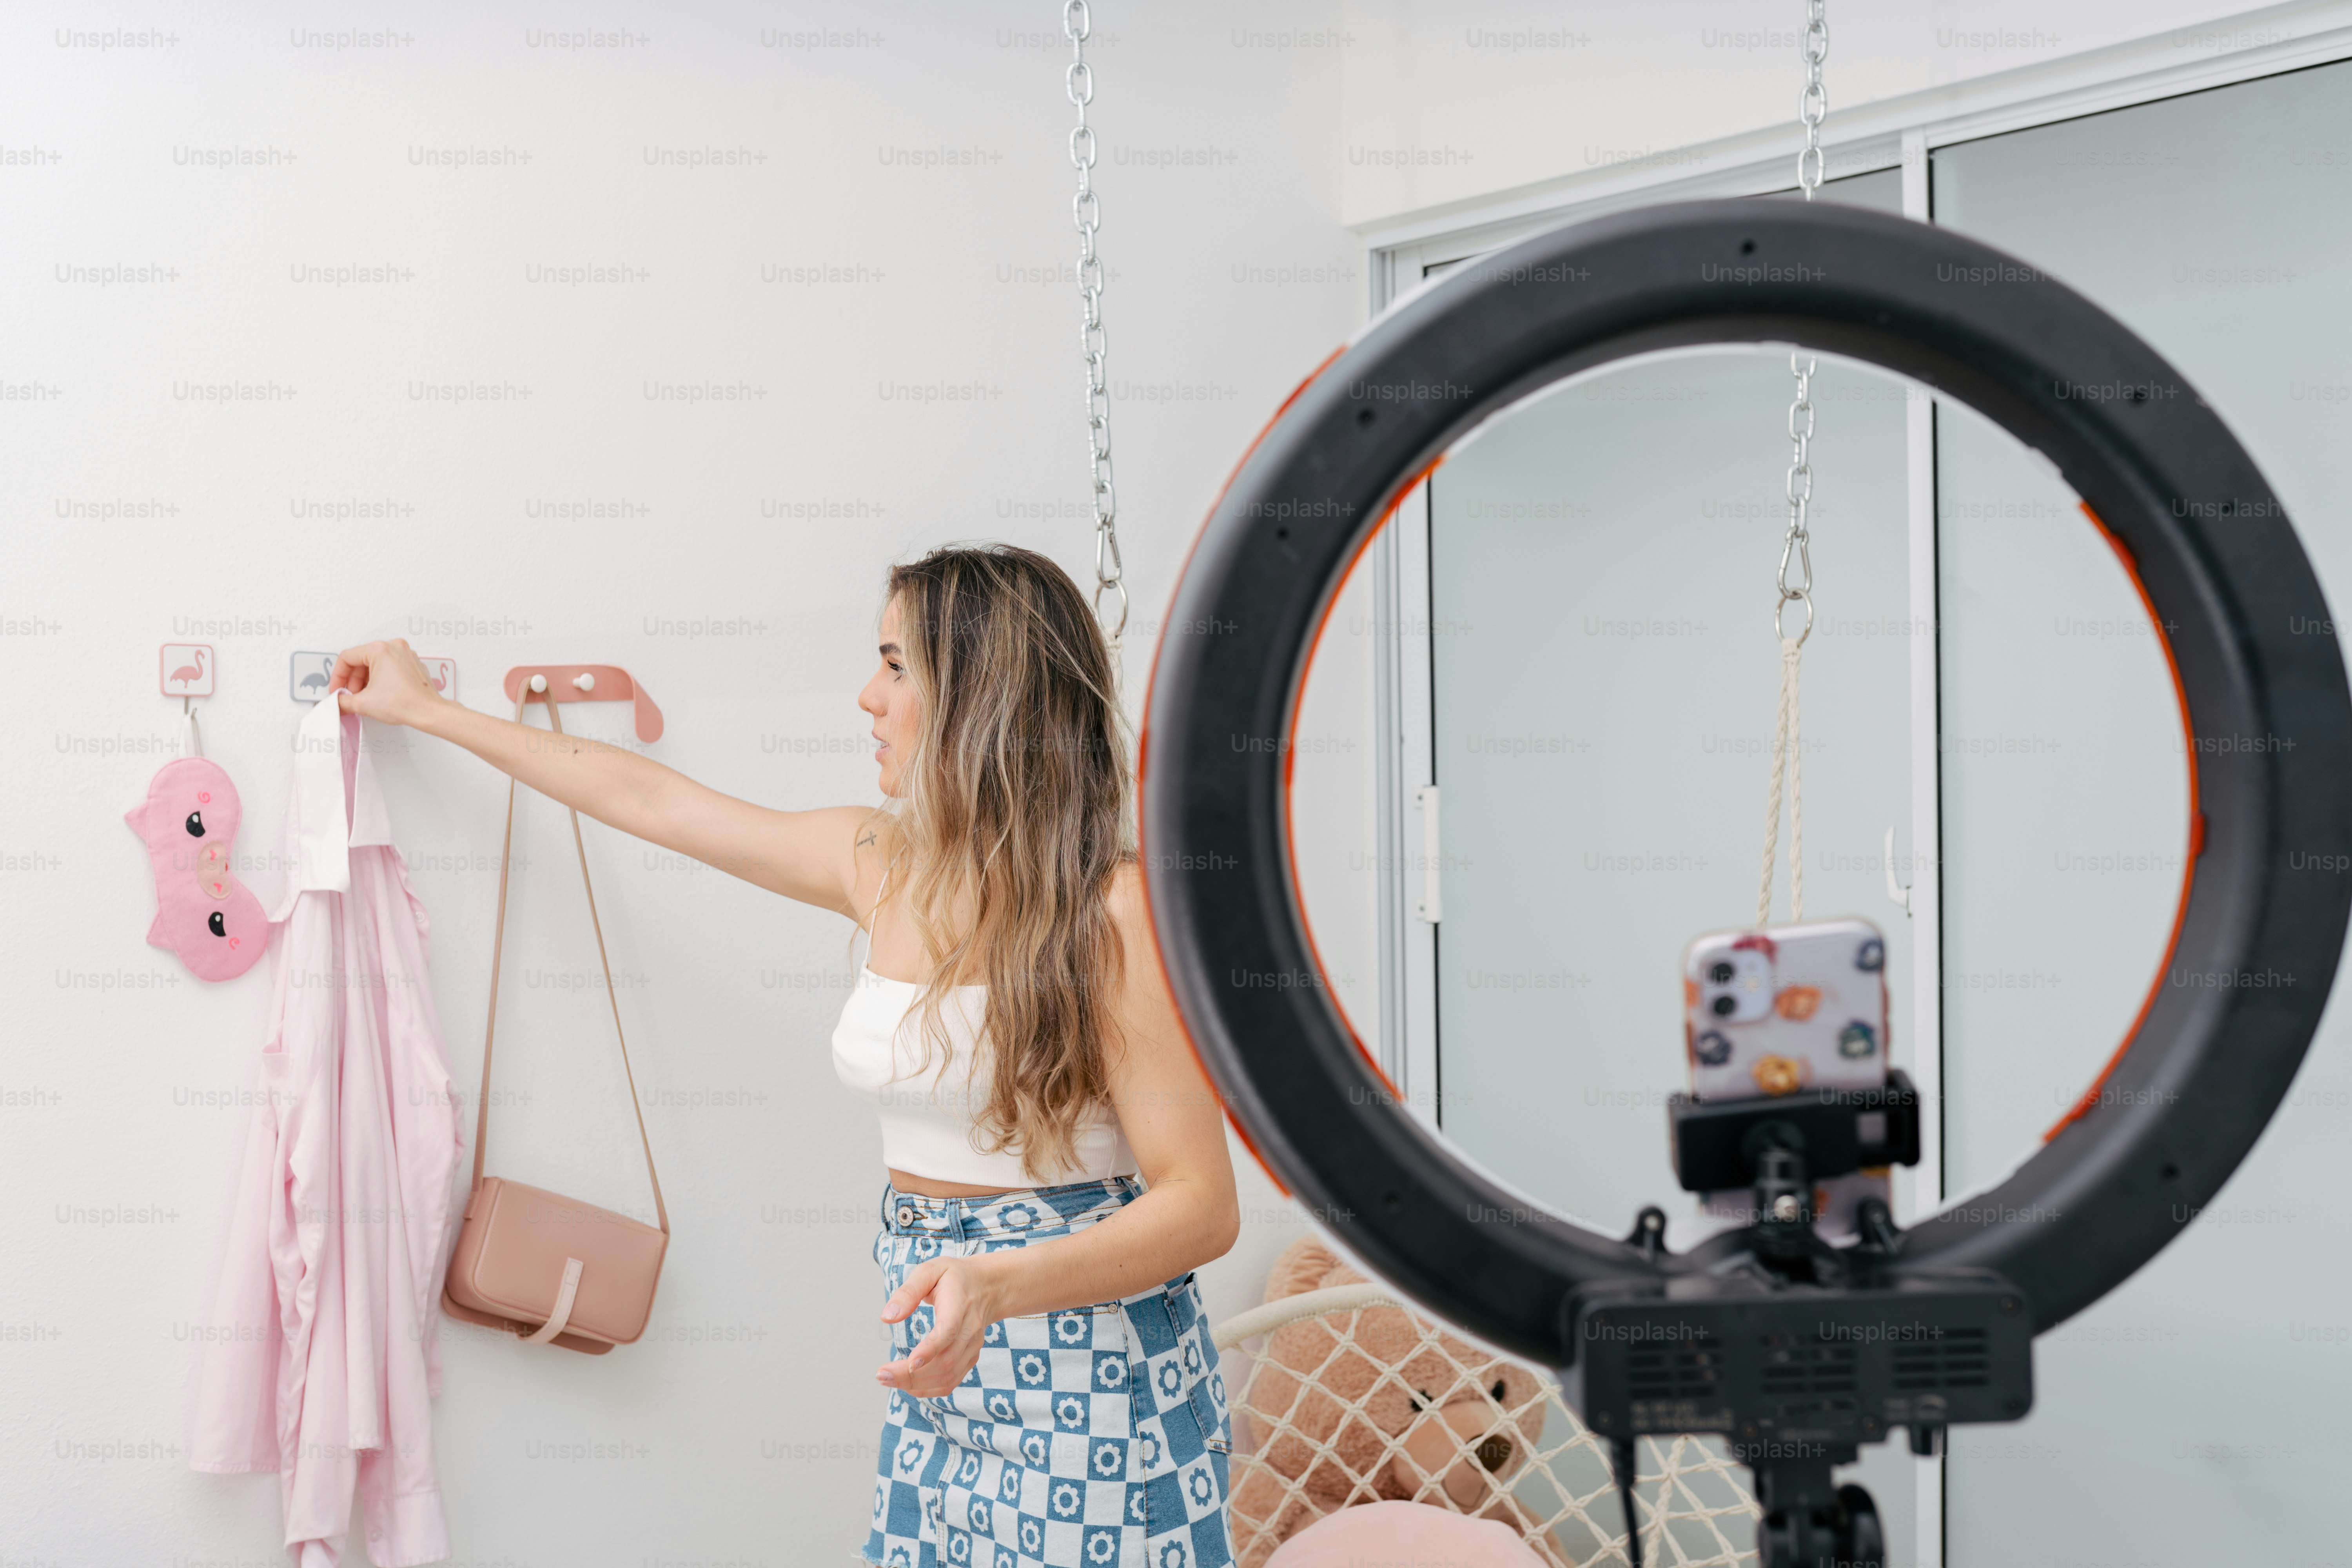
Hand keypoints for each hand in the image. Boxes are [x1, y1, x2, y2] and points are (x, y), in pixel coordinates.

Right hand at [330, 638, 441, 727]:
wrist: (429, 712)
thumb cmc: (404, 703)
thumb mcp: (363, 703)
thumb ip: (342, 701)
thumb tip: (336, 702)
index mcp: (380, 649)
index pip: (347, 658)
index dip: (337, 676)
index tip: (337, 690)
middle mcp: (394, 647)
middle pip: (361, 660)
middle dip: (352, 680)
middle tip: (350, 696)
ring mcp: (406, 654)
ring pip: (375, 663)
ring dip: (364, 680)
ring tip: (364, 697)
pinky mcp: (413, 664)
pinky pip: (389, 666)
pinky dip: (379, 678)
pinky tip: (378, 694)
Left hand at [877, 1255, 1000, 1398]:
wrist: (987, 1286)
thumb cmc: (953, 1277)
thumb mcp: (929, 1271)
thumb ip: (908, 1292)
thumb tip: (886, 1317)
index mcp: (959, 1305)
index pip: (948, 1332)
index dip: (930, 1350)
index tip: (908, 1363)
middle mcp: (971, 1330)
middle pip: (945, 1361)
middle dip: (911, 1374)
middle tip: (881, 1375)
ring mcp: (972, 1347)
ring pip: (948, 1376)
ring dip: (916, 1384)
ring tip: (888, 1380)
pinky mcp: (970, 1358)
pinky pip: (951, 1381)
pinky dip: (928, 1388)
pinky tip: (907, 1384)